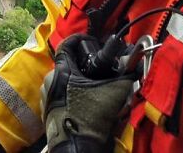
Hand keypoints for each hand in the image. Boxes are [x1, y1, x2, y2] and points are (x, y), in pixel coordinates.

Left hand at [41, 34, 136, 152]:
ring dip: (75, 79)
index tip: (89, 42)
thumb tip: (136, 63)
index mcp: (61, 71)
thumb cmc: (91, 117)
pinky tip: (83, 99)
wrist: (77, 145)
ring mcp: (46, 95)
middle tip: (96, 67)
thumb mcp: (113, 93)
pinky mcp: (46, 108)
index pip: (66, 46)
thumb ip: (125, 75)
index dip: (78, 40)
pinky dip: (69, 92)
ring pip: (61, 79)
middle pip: (65, 63)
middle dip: (81, 63)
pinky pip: (58, 93)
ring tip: (92, 84)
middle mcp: (49, 80)